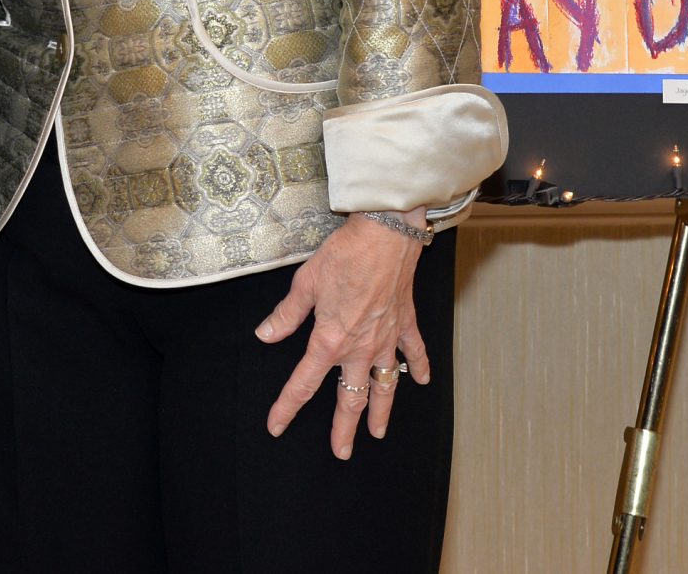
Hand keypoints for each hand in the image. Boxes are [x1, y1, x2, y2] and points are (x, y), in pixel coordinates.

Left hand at [253, 214, 430, 459]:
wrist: (385, 235)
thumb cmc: (344, 255)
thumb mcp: (304, 284)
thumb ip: (286, 315)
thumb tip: (265, 335)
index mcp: (329, 340)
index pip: (304, 383)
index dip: (287, 407)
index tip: (276, 426)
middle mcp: (360, 348)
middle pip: (350, 398)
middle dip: (344, 429)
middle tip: (341, 452)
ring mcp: (387, 339)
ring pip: (384, 386)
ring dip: (381, 411)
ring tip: (377, 433)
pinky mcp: (405, 323)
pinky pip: (414, 352)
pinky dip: (418, 367)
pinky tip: (422, 381)